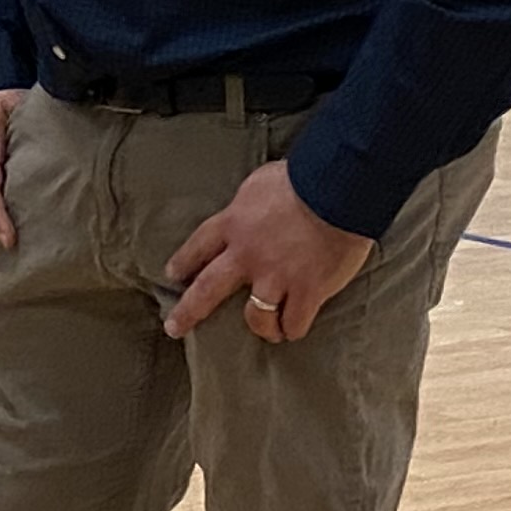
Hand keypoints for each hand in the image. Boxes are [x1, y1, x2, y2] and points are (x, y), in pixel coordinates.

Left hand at [166, 160, 374, 342]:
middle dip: (188, 311)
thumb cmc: (302, 179)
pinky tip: (293, 329)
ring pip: (256, 316)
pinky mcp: (307, 291)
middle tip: (175, 327)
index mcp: (233, 223)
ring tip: (268, 332)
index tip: (174, 275)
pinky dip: (293, 328)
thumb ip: (250, 202)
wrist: (337, 192)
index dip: (184, 262)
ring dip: (261, 326)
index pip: (198, 246)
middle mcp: (247, 255)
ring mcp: (275, 277)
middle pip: (207, 289)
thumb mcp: (259, 182)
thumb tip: (252, 205)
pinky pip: (295, 321)